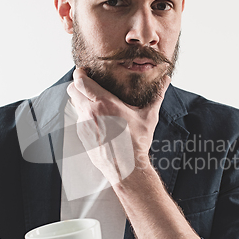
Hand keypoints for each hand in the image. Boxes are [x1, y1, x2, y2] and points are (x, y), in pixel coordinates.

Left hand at [67, 68, 169, 184]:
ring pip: (75, 103)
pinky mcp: (82, 135)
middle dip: (78, 84)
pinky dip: (85, 115)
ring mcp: (84, 124)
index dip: (80, 72)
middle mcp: (90, 112)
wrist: (126, 168)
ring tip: (95, 101)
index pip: (81, 81)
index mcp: (104, 103)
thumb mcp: (148, 117)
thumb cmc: (137, 143)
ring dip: (81, 99)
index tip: (86, 71)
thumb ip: (156, 95)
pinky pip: (79, 118)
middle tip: (88, 83)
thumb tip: (166, 80)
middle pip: (72, 89)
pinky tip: (99, 119)